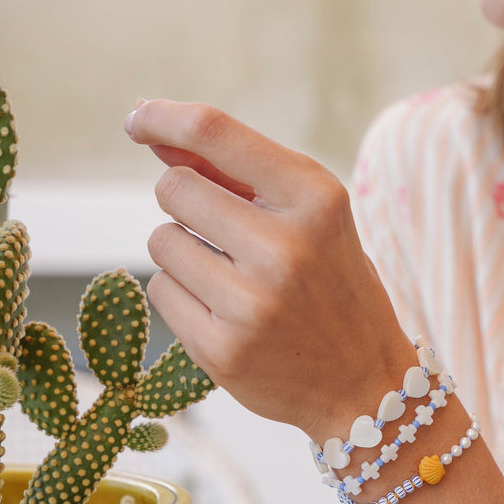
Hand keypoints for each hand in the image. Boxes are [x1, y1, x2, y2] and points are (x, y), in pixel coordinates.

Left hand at [125, 100, 412, 441]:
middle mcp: (285, 248)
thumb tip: (156, 136)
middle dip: (184, 201)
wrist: (367, 386)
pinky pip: (161, 292)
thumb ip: (241, 176)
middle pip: (174, 188)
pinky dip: (181, 295)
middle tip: (218, 231)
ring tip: (231, 279)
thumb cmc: (333, 288)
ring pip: (161, 241)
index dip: (161, 117)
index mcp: (316, 199)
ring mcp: (251, 303)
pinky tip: (223, 313)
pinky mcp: (223, 350)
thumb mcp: (313, 220)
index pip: (213, 131)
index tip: (136, 120)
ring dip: (182, 252)